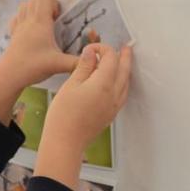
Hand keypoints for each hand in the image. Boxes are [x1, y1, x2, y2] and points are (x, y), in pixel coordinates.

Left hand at [0, 0, 78, 88]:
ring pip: (27, 5)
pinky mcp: (14, 35)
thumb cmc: (32, 67)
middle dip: (51, 0)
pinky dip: (26, 14)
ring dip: (38, 5)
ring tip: (48, 19)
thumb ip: (77, 62)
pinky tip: (30, 25)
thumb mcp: (58, 64)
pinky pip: (18, 17)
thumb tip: (95, 60)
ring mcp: (19, 27)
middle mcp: (29, 20)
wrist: (9, 76)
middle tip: (59, 15)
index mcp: (40, 22)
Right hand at [33, 44, 131, 190]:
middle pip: (124, 69)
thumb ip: (83, 67)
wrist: (65, 142)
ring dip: (126, 70)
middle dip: (124, 57)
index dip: (102, 49)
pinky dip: (123, 84)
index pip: (110, 58)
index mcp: (103, 83)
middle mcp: (113, 94)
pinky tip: (118, 84)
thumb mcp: (70, 85)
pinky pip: (122, 95)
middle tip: (126, 48)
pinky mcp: (110, 115)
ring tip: (124, 63)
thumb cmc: (63, 115)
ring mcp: (113, 106)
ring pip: (126, 83)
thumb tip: (91, 53)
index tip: (91, 49)